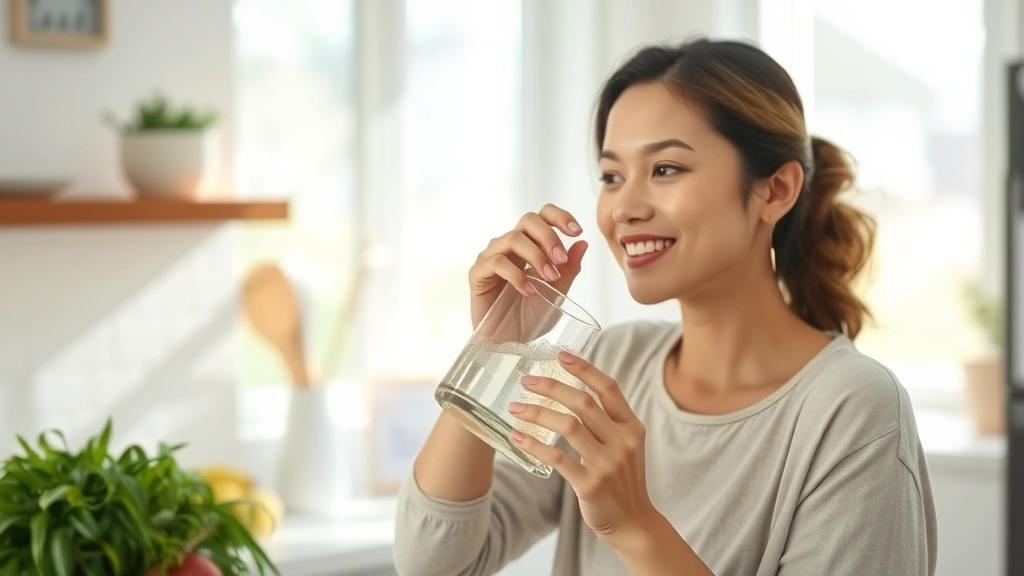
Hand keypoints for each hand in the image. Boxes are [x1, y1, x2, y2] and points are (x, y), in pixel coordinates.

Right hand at [468, 204, 587, 328]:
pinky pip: (497, 262)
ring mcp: (492, 256)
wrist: (509, 342)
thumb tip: (583, 244)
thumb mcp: (558, 292)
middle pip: (528, 220)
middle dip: (549, 237)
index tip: (577, 231)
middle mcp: (509, 245)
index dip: (559, 217)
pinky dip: (517, 275)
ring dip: (536, 256)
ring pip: (514, 238)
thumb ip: (569, 268)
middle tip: (562, 260)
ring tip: (549, 278)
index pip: (542, 216)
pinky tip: (529, 291)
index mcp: (529, 244)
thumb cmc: (530, 316)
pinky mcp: (478, 272)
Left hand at [507, 351, 658, 548]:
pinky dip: (534, 445)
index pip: (608, 388)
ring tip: (515, 408)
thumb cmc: (622, 479)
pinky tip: (517, 438)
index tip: (561, 355)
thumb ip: (606, 421)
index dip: (584, 368)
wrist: (634, 521)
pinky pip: (557, 457)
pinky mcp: (591, 484)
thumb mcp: (625, 445)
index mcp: (632, 427)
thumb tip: (571, 392)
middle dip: (552, 386)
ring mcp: (607, 463)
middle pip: (583, 403)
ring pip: (568, 425)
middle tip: (527, 380)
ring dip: (537, 412)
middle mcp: (622, 441)